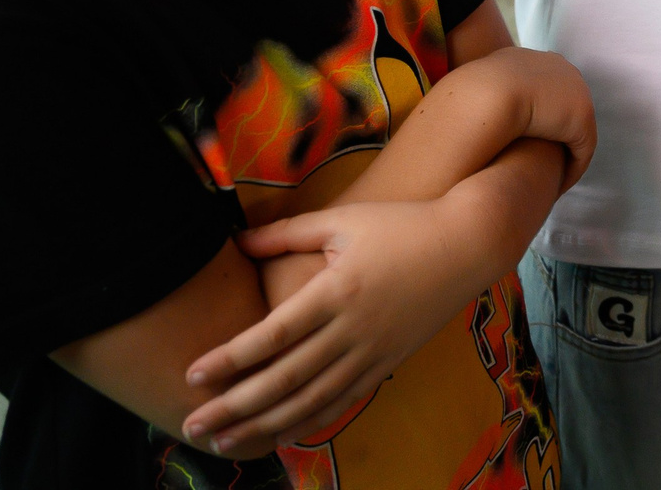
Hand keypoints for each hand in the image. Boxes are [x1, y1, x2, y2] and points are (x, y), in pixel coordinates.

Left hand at [177, 198, 490, 455]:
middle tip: (192, 424)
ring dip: (263, 424)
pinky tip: (279, 434)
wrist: (469, 244)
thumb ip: (288, 233)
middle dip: (234, 405)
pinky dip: (309, 422)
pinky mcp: (388, 362)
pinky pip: (342, 401)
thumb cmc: (403, 225)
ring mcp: (373, 351)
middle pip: (284, 378)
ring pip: (311, 399)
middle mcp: (352, 329)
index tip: (192, 374)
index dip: (230, 358)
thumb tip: (237, 240)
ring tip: (224, 441)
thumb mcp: (344, 220)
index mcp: (336, 291)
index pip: (272, 335)